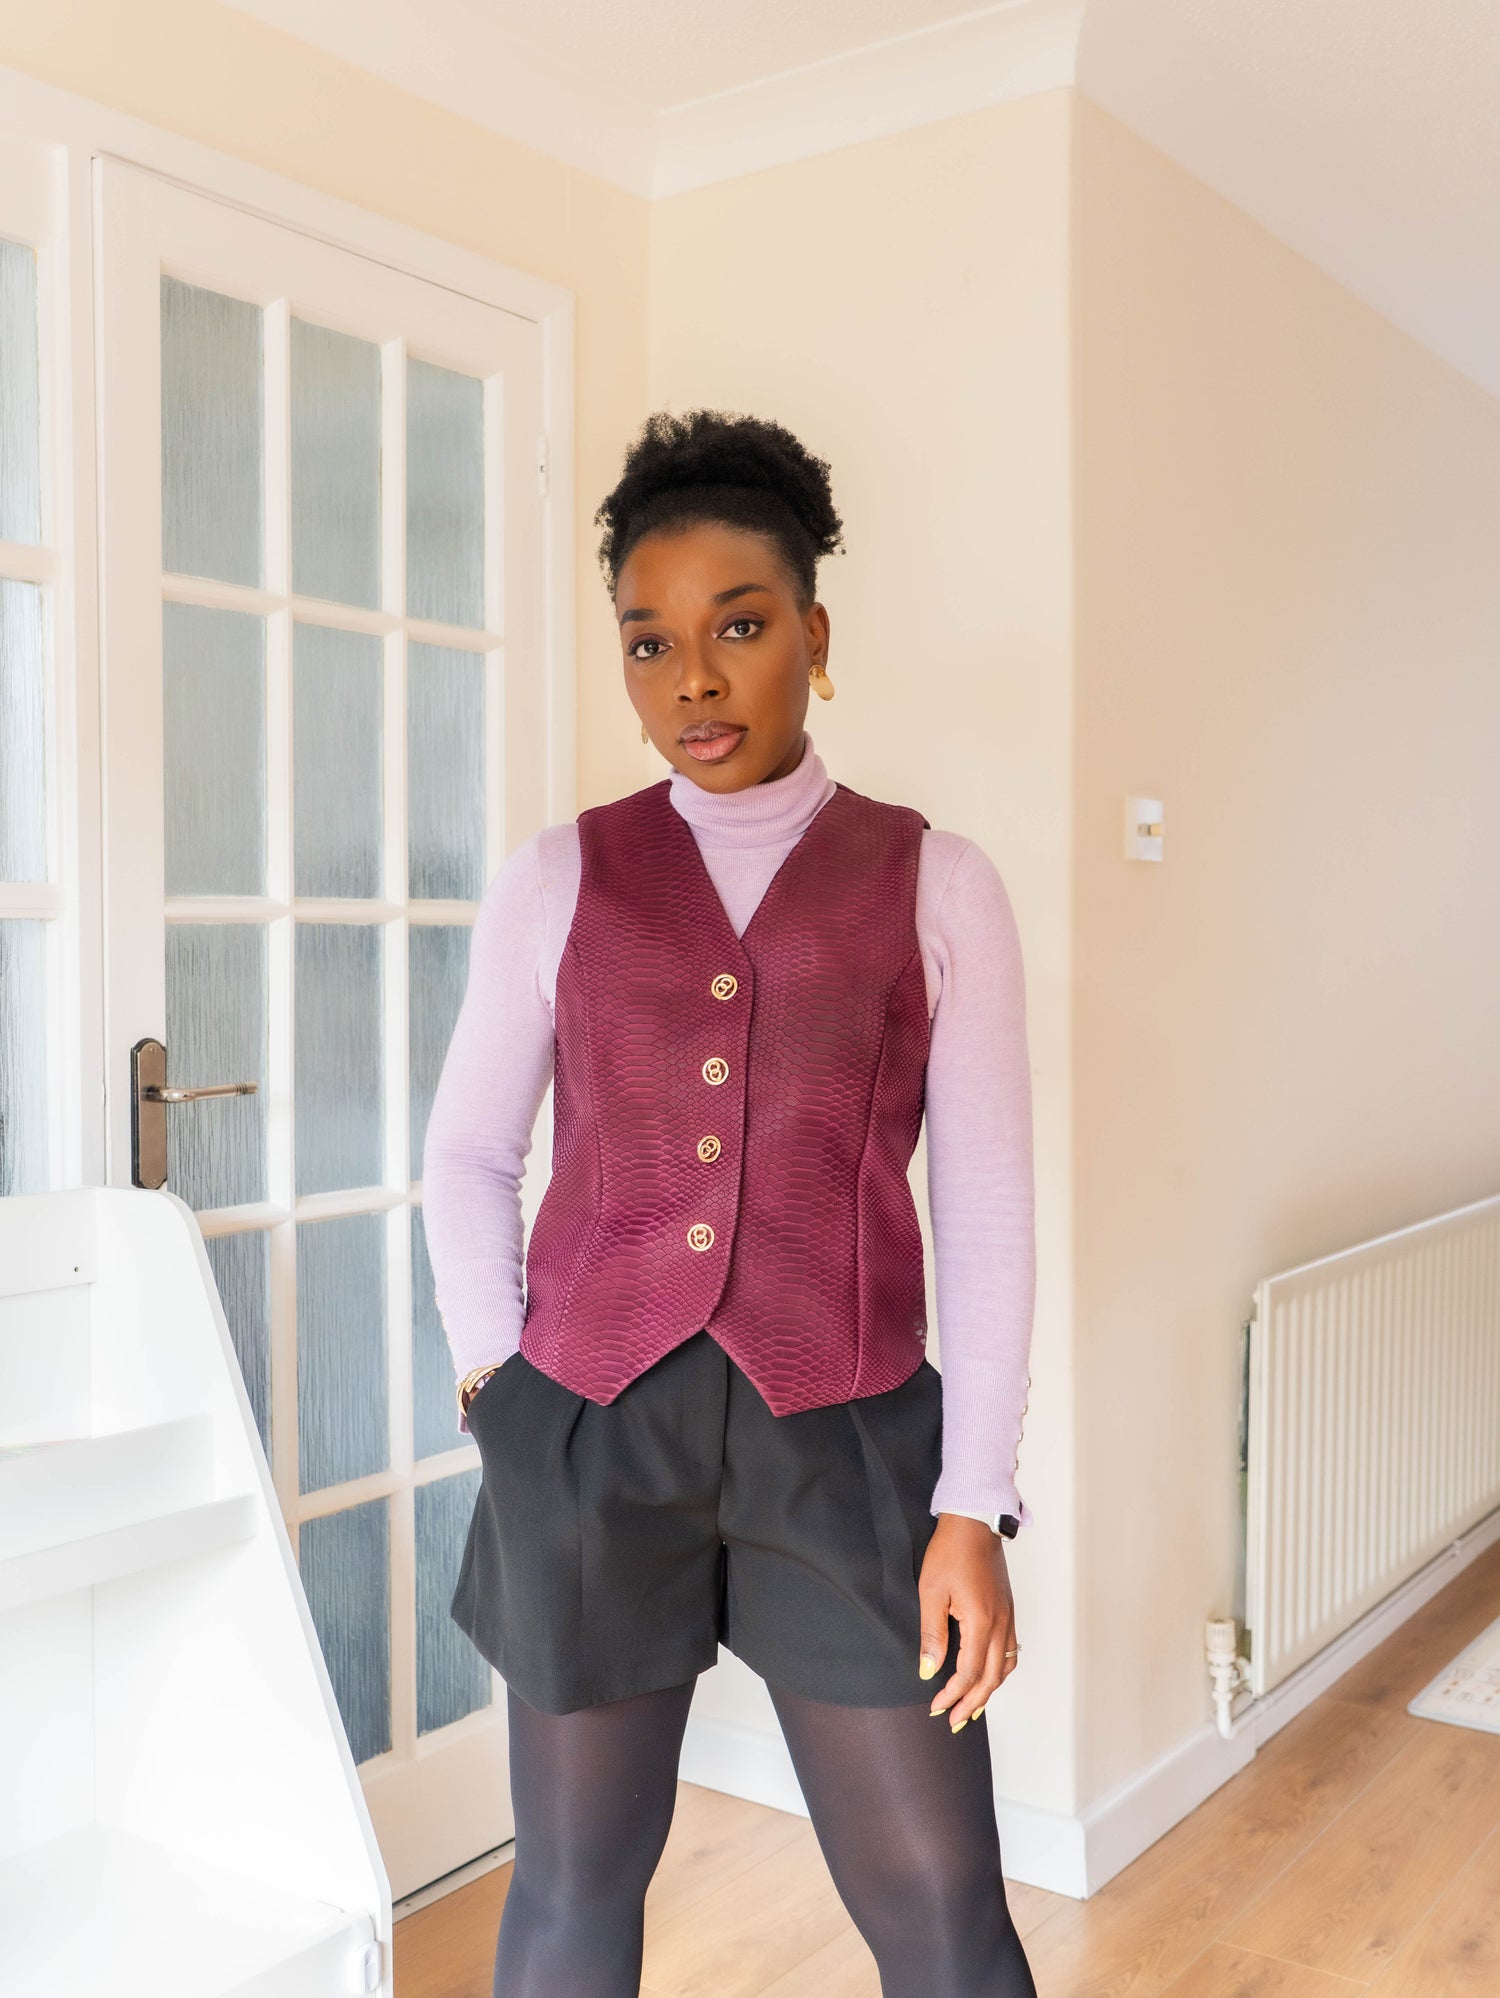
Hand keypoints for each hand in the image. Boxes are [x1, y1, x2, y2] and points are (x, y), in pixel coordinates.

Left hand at [918, 1514, 1019, 1729]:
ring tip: (971, 1707)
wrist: (975, 1521)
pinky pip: (1010, 1650)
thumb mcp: (931, 1592)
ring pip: (1005, 1666)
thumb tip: (928, 1670)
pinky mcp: (1008, 1610)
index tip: (935, 1708)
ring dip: (988, 1690)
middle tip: (954, 1721)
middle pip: (992, 1677)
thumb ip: (932, 1634)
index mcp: (981, 1621)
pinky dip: (999, 1671)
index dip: (952, 1694)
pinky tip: (987, 1676)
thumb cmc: (950, 1551)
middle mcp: (1001, 1624)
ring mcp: (1008, 1617)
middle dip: (972, 1702)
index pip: (969, 1672)